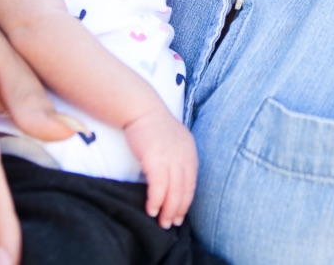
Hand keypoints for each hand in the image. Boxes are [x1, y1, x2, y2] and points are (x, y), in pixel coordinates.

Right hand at [123, 107, 197, 229]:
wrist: (141, 109)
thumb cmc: (153, 125)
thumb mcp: (173, 140)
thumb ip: (176, 157)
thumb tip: (173, 180)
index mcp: (190, 151)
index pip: (192, 183)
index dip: (186, 201)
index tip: (180, 215)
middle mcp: (184, 156)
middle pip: (184, 190)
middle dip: (178, 210)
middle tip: (171, 224)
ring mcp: (171, 158)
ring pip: (173, 192)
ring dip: (168, 210)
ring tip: (162, 222)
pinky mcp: (155, 160)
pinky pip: (158, 187)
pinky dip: (156, 201)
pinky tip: (151, 209)